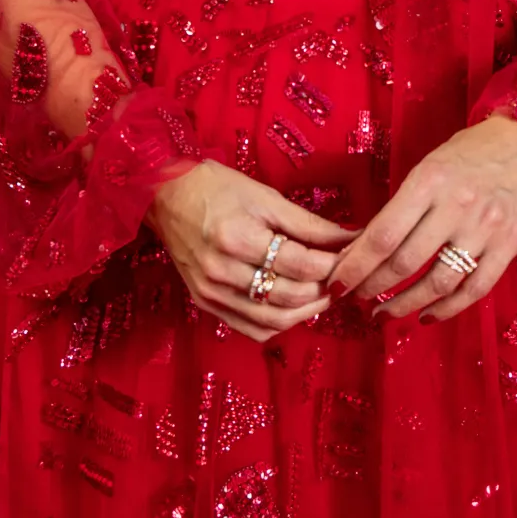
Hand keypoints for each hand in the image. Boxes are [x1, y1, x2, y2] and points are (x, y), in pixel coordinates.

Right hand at [146, 159, 356, 342]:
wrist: (165, 196)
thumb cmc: (217, 188)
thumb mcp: (265, 197)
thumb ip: (308, 223)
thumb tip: (349, 237)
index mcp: (238, 237)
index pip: (299, 264)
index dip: (331, 264)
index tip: (351, 257)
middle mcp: (222, 272)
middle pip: (289, 296)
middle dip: (324, 289)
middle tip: (343, 277)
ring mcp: (212, 293)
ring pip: (273, 321)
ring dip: (306, 313)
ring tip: (325, 295)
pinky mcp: (206, 304)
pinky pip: (251, 329)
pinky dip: (279, 324)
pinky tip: (294, 308)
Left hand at [327, 113, 516, 323]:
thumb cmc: (473, 150)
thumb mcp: (432, 164)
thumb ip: (405, 203)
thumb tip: (366, 245)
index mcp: (429, 180)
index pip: (383, 234)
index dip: (355, 266)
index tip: (336, 284)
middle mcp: (456, 206)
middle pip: (405, 262)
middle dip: (373, 288)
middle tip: (356, 300)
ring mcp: (485, 229)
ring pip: (438, 282)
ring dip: (405, 305)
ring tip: (385, 313)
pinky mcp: (509, 247)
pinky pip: (474, 289)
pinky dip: (447, 309)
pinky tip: (427, 315)